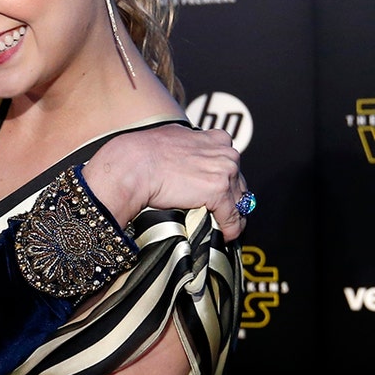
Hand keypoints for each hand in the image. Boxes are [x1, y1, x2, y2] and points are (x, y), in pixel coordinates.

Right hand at [82, 125, 247, 241]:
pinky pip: (232, 217)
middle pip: (239, 183)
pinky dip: (230, 229)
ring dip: (232, 216)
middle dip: (231, 199)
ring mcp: (224, 171)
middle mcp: (225, 152)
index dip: (226, 180)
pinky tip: (225, 236)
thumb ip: (189, 149)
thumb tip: (187, 160)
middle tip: (220, 213)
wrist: (134, 164)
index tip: (220, 191)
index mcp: (215, 138)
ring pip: (239, 201)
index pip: (231, 164)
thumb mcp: (174, 140)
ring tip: (224, 228)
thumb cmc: (144, 153)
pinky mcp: (218, 192)